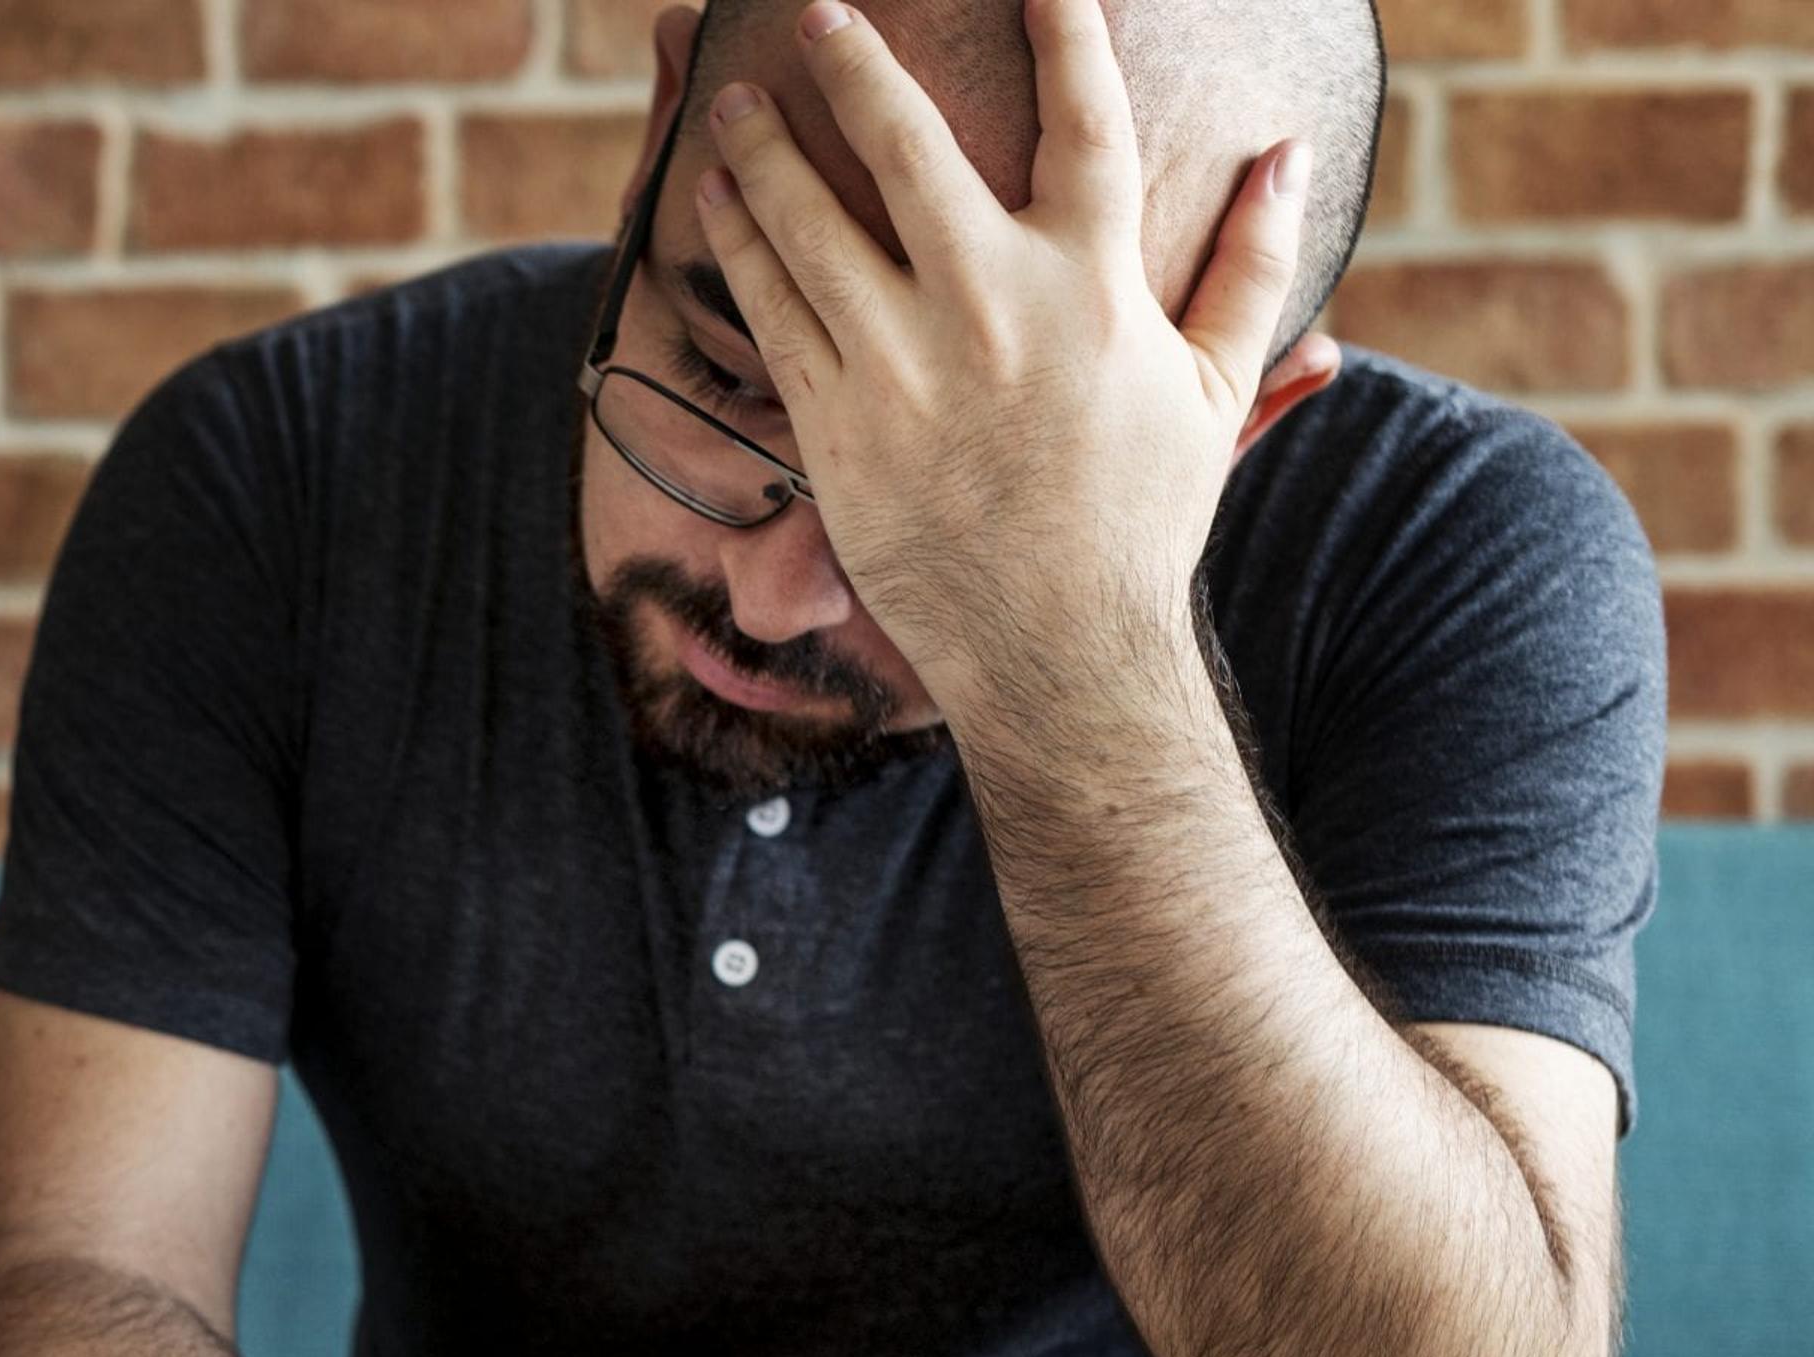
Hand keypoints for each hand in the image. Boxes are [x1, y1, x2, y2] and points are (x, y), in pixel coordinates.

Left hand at [692, 0, 1312, 714]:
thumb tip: (1287, 154)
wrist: (1052, 644)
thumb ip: (1252, 263)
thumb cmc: (1138, 515)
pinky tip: (720, 199)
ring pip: (813, 225)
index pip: (1084, 119)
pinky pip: (774, 312)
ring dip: (767, 151)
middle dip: (858, 67)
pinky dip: (743, 246)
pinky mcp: (836, 424)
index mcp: (1091, 284)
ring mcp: (901, 364)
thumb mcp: (1217, 386)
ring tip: (735, 99)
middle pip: (909, 148)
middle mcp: (989, 307)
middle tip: (823, 12)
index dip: (1065, 31)